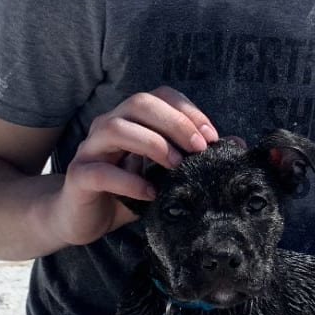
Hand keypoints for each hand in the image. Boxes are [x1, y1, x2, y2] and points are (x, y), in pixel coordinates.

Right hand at [55, 88, 218, 245]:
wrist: (80, 218)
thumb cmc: (125, 192)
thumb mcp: (165, 174)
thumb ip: (193, 157)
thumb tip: (235, 143)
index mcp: (131, 120)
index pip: (160, 96)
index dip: (188, 111)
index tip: (212, 137)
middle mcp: (108, 126)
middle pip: (139, 103)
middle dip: (175, 122)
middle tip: (198, 149)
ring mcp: (91, 148)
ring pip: (116, 127)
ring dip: (153, 144)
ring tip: (176, 167)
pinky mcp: (79, 176)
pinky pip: (101, 171)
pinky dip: (129, 181)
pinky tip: (151, 194)